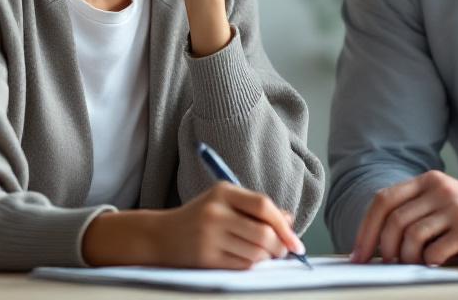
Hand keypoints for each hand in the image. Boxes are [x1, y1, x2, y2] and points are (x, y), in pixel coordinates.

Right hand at [153, 182, 303, 269]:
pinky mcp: (205, 257)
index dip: (283, 225)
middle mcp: (215, 212)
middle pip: (263, 233)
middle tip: (283, 252)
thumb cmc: (200, 218)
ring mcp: (209, 236)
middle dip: (279, 247)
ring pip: (255, 252)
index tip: (295, 241)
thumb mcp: (225, 203)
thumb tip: (289, 221)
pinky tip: (244, 259)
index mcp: (223, 192)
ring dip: (265, 258)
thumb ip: (256, 209)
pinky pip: (242, 265)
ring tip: (261, 254)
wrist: (161, 236)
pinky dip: (251, 265)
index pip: (263, 206)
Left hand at [350, 171, 457, 265]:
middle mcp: (440, 188)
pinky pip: (433, 251)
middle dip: (382, 248)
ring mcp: (454, 207)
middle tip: (385, 266)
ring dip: (406, 258)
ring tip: (415, 265)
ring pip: (410, 237)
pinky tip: (436, 264)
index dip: (366, 229)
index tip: (359, 254)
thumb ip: (415, 217)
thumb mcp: (444, 208)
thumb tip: (376, 247)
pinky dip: (428, 263)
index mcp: (429, 180)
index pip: (384, 200)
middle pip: (393, 220)